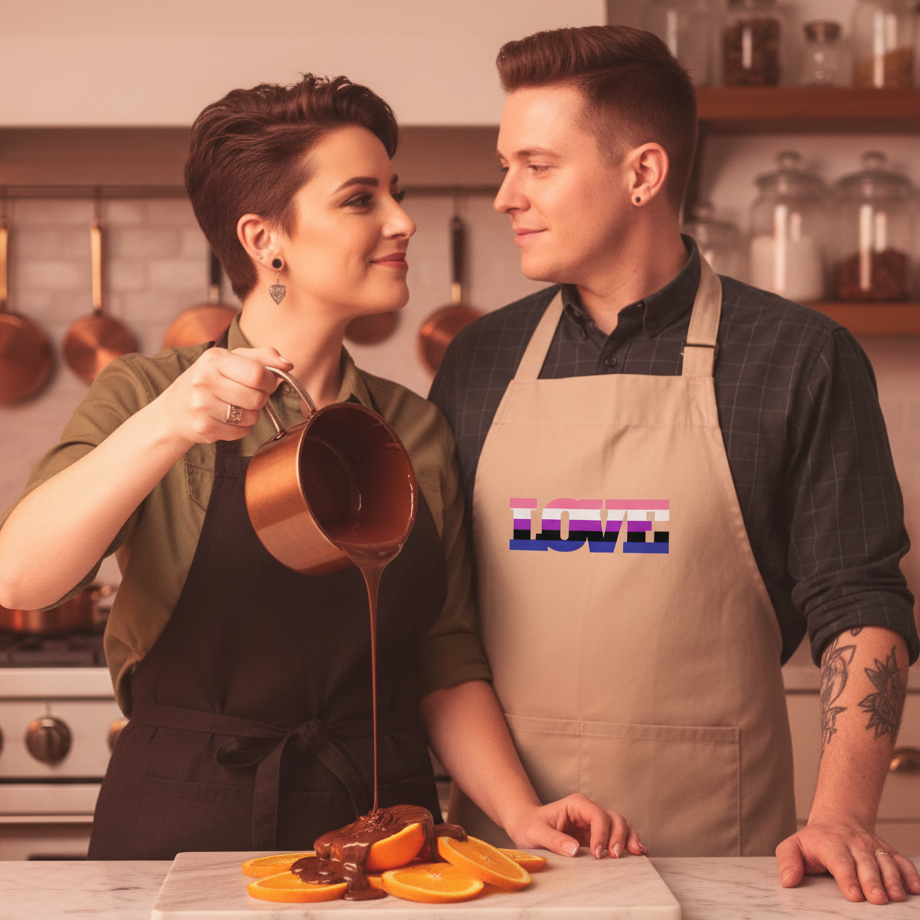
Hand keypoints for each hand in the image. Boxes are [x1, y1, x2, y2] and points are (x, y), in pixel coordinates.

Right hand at [157, 347, 291, 446]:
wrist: (175, 410)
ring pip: (251, 417)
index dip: (270, 381)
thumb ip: (262, 356)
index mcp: (214, 358)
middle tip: (249, 396)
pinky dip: (241, 428)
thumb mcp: (231, 359)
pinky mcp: (203, 428)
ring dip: (251, 414)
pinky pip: (241, 432)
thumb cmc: (210, 380)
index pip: (258, 374)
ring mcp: (201, 405)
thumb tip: (288, 365)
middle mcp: (204, 380)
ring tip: (236, 407)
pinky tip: (227, 419)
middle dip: (261, 399)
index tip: (265, 383)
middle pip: (257, 397)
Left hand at [504, 793, 646, 859]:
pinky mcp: (598, 834)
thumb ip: (554, 840)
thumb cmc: (530, 826)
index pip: (597, 815)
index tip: (598, 854)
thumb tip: (575, 850)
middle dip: (619, 837)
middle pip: (613, 818)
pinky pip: (618, 836)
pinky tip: (639, 852)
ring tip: (637, 855)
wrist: (527, 827)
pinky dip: (630, 842)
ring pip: (620, 825)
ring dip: (629, 838)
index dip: (601, 833)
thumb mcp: (535, 833)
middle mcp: (589, 810)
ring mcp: (595, 822)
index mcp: (576, 804)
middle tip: (615, 857)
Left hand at [776, 822, 919, 903]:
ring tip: (896, 897)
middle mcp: (854, 843)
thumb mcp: (793, 846)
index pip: (839, 861)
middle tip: (878, 899)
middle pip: (865, 863)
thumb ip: (787, 862)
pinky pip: (901, 861)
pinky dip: (910, 874)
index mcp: (830, 843)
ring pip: (885, 862)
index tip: (854, 895)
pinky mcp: (887, 851)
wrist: (837, 820)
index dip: (847, 877)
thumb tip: (788, 881)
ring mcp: (872, 847)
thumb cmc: (814, 841)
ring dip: (893, 879)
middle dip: (873, 881)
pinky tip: (915, 889)